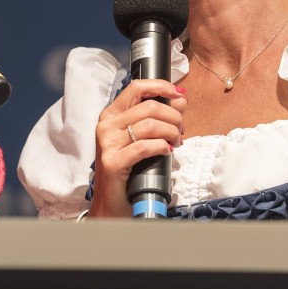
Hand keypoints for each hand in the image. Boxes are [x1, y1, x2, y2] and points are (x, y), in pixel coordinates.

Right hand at [89, 79, 186, 217]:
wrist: (113, 202)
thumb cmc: (129, 169)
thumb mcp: (141, 138)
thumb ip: (158, 118)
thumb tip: (180, 100)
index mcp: (111, 115)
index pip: (136, 88)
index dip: (160, 86)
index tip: (179, 93)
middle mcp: (106, 125)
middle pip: (149, 107)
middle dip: (173, 116)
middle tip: (181, 130)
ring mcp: (107, 143)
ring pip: (150, 125)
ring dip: (171, 132)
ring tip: (176, 141)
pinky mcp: (113, 162)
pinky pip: (145, 147)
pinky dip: (162, 146)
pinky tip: (167, 151)